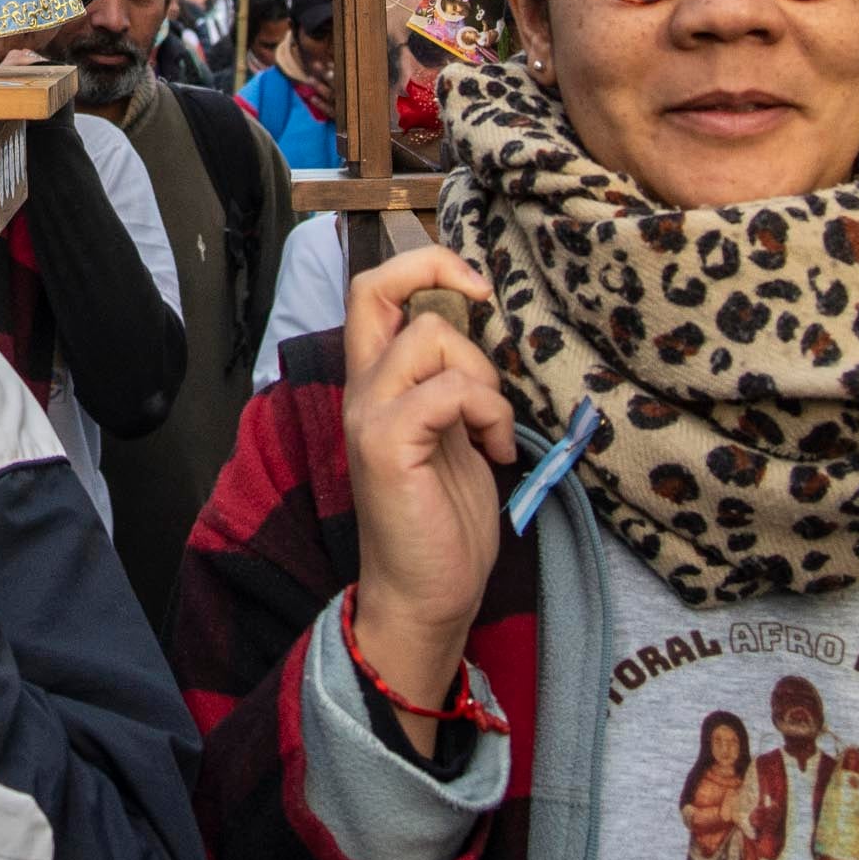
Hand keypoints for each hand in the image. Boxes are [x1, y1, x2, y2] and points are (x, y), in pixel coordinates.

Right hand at [338, 246, 512, 756]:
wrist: (425, 595)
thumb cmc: (442, 522)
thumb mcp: (453, 435)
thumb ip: (452, 386)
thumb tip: (485, 338)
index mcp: (375, 385)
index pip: (372, 292)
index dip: (423, 264)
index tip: (476, 286)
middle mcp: (362, 391)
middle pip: (376, 290)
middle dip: (442, 275)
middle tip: (487, 306)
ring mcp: (369, 416)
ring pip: (431, 336)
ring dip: (484, 376)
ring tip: (495, 428)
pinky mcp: (388, 446)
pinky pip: (448, 392)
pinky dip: (488, 414)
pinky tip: (496, 453)